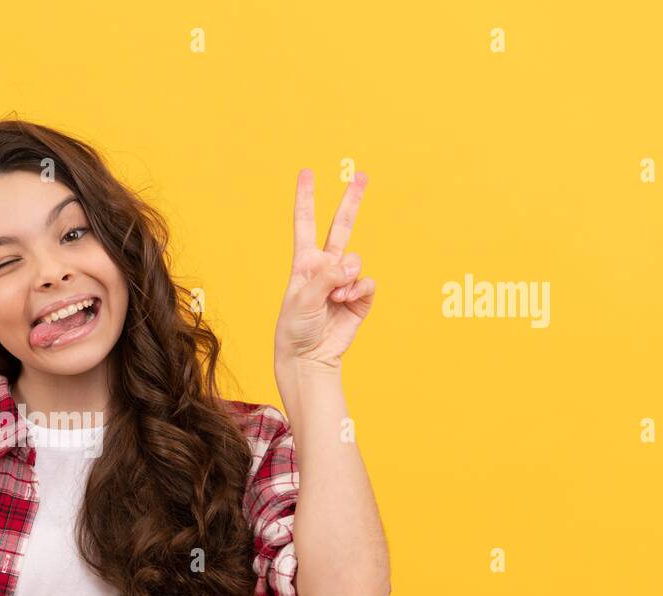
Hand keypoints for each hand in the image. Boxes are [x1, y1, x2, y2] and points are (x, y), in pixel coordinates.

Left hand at [274, 168, 375, 368]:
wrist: (308, 356)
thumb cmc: (295, 328)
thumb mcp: (302, 298)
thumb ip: (326, 277)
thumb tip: (351, 266)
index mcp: (304, 263)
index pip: (305, 224)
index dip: (306, 198)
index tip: (307, 173)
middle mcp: (325, 268)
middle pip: (340, 227)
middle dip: (351, 201)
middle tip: (362, 175)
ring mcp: (344, 282)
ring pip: (356, 260)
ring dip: (348, 276)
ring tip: (336, 296)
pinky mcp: (360, 298)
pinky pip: (367, 282)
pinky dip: (359, 290)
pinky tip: (347, 301)